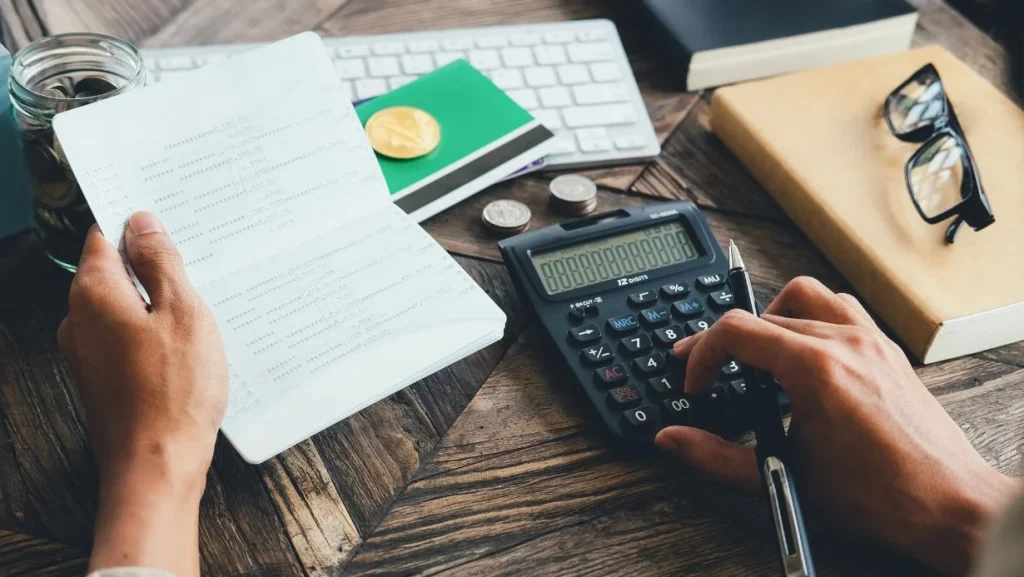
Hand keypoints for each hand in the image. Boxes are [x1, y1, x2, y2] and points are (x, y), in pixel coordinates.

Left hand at [58, 212, 226, 575]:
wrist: (157, 465)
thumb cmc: (173, 393)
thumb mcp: (183, 312)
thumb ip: (161, 263)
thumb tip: (142, 224)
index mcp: (93, 294)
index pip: (105, 236)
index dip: (139, 225)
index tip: (172, 220)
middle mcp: (79, 320)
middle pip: (114, 273)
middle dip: (154, 266)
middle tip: (200, 267)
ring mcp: (88, 353)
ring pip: (124, 308)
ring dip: (158, 303)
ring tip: (202, 310)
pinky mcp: (104, 379)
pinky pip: (128, 339)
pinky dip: (155, 334)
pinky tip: (188, 346)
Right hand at [656, 277, 1017, 575]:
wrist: (947, 503)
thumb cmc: (879, 494)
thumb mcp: (784, 476)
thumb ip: (717, 456)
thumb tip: (673, 439)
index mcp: (815, 368)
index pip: (736, 331)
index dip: (702, 355)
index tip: (697, 384)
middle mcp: (844, 343)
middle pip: (763, 313)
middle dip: (726, 341)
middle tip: (711, 370)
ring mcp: (870, 342)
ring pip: (807, 295)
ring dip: (772, 317)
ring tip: (758, 353)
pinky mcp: (887, 350)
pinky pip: (843, 309)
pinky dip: (814, 318)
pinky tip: (806, 353)